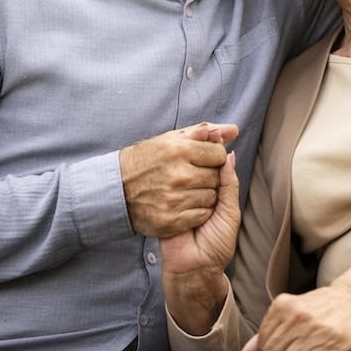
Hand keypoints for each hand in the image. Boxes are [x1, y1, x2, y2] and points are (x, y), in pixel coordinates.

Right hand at [120, 122, 237, 238]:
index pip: (219, 154)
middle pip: (216, 176)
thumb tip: (234, 129)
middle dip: (208, 175)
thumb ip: (204, 133)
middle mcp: (178, 174)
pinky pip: (201, 214)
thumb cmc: (147, 161)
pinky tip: (183, 204)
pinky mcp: (171, 220)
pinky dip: (197, 211)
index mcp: (179, 150)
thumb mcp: (171, 140)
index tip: (201, 160)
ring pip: (211, 197)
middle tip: (191, 175)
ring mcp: (174, 199)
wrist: (116, 190)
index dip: (213, 157)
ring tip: (186, 190)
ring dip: (203, 194)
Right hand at [160, 151, 239, 333]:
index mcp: (209, 190)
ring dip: (199, 197)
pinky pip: (177, 197)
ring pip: (189, 180)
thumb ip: (229, 184)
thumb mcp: (229, 212)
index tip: (216, 146)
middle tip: (213, 201)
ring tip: (204, 222)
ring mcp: (177, 199)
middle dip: (207, 177)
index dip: (214, 156)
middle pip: (199, 168)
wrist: (196, 269)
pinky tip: (192, 226)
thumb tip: (231, 156)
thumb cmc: (216, 243)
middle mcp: (192, 191)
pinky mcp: (165, 208)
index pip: (212, 164)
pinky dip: (187, 208)